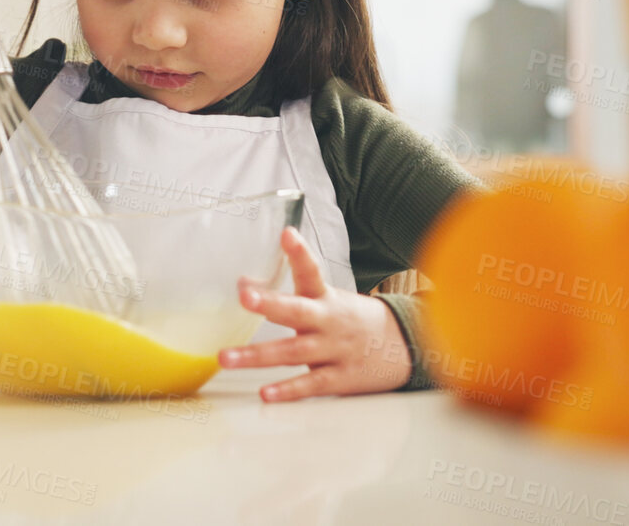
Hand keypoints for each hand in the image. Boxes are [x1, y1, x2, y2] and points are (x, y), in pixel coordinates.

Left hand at [217, 227, 412, 400]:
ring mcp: (334, 350)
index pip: (312, 271)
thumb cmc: (352, 320)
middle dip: (270, 304)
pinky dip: (288, 391)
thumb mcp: (326, 300)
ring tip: (226, 358)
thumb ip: (288, 294)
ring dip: (258, 356)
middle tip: (244, 297)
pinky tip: (265, 394)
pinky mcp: (339, 378)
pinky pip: (310, 384)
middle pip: (297, 311)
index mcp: (325, 298)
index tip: (287, 234)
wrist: (402, 347)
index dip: (300, 253)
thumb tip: (243, 284)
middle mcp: (328, 321)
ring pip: (293, 352)